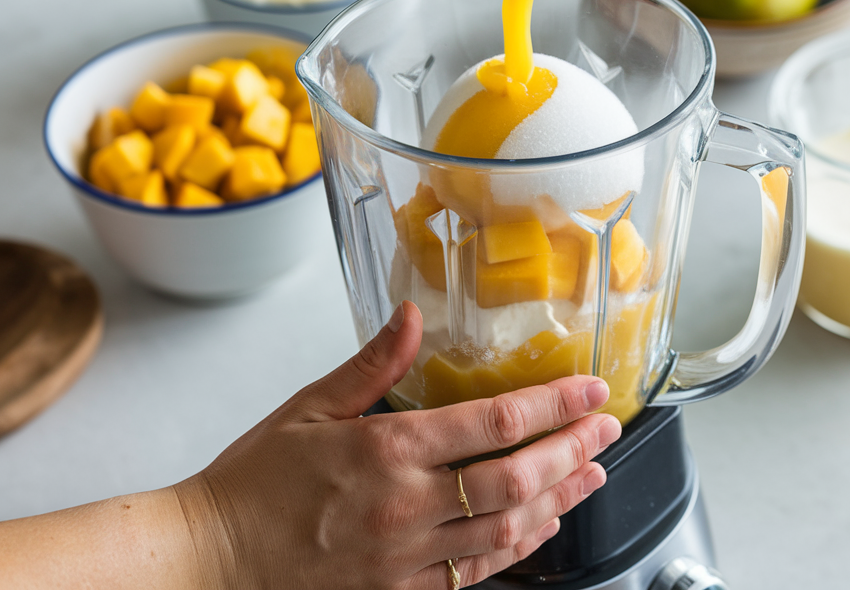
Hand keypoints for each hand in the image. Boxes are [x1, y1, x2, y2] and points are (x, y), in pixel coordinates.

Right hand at [175, 301, 621, 589]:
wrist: (211, 561)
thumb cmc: (254, 484)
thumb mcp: (308, 407)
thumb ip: (371, 363)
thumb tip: (411, 316)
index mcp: (388, 450)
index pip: (495, 423)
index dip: (554, 404)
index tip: (589, 390)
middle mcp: (408, 506)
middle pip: (517, 478)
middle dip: (573, 450)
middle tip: (608, 429)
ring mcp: (407, 556)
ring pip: (507, 530)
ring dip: (560, 500)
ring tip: (594, 475)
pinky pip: (474, 574)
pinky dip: (516, 549)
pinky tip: (540, 528)